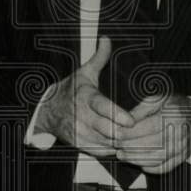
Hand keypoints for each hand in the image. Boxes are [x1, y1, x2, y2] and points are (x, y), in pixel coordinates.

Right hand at [32, 36, 133, 156]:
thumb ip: (99, 58)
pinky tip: (124, 142)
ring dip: (123, 141)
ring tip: (137, 137)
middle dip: (126, 132)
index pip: (102, 107)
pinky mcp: (81, 145)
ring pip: (107, 143)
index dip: (117, 115)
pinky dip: (115, 148)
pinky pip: (103, 151)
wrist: (47, 112)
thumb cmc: (69, 91)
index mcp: (85, 97)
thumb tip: (106, 39)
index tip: (131, 120)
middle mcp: (82, 117)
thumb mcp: (83, 73)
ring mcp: (80, 133)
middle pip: (108, 130)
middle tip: (143, 130)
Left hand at [113, 92, 190, 173]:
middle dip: (130, 147)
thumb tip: (124, 123)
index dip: (130, 133)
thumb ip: (140, 110)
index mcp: (174, 115)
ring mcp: (183, 147)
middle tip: (116, 146)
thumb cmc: (172, 105)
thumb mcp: (157, 99)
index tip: (116, 134)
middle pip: (152, 144)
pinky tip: (137, 162)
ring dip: (136, 158)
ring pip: (156, 158)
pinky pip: (164, 167)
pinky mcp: (182, 158)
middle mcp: (181, 133)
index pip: (149, 127)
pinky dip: (149, 167)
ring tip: (122, 155)